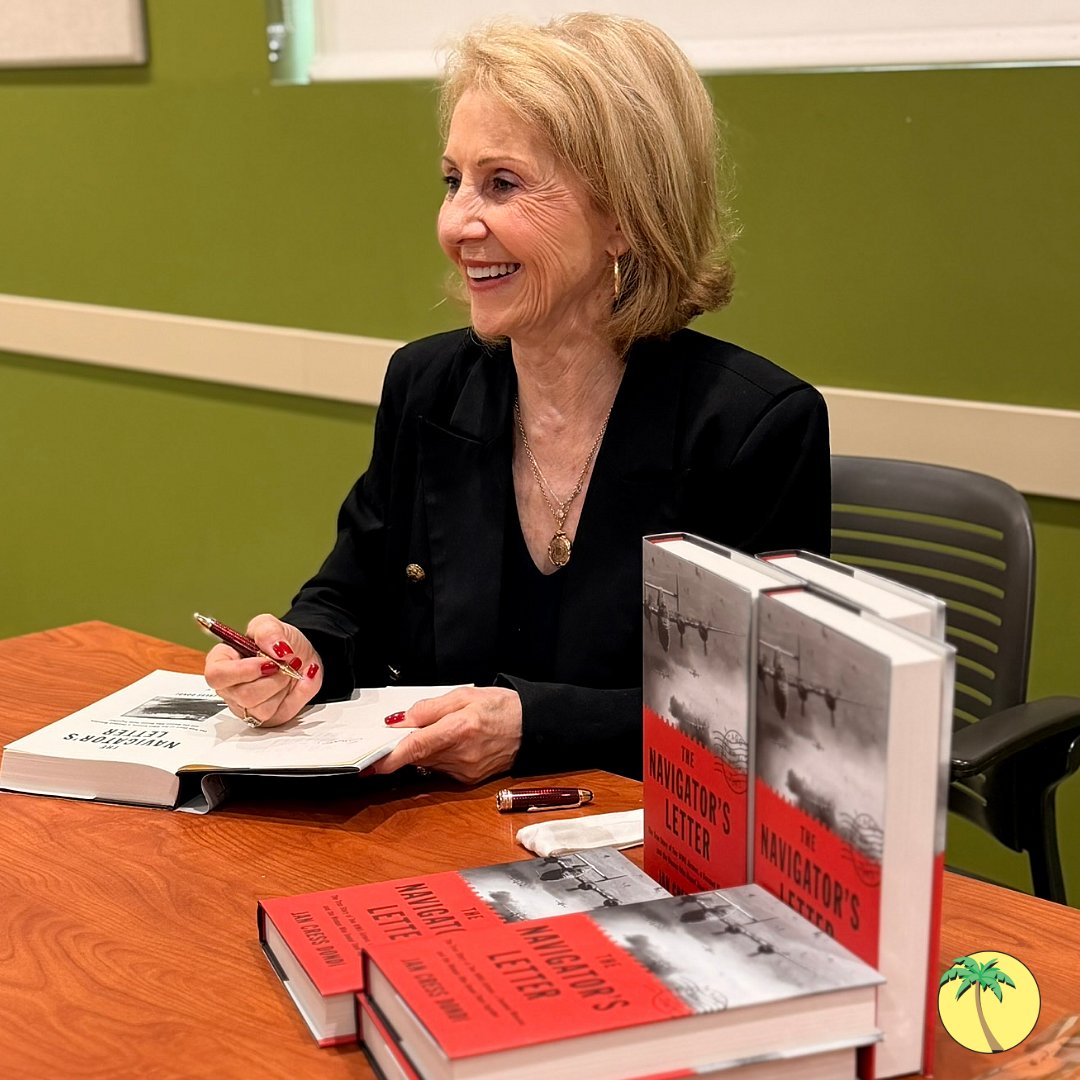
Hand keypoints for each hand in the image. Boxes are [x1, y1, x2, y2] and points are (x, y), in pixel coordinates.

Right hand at [203, 614, 322, 727]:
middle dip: (272, 679)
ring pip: (262, 709)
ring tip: (287, 672)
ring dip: (283, 687)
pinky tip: (293, 685)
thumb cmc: (277, 643)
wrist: (300, 656)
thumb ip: (268, 631)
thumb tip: (275, 648)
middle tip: (284, 664)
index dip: (242, 671)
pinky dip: (294, 697)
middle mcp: (229, 688)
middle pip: (243, 695)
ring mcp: (245, 706)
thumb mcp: (270, 625)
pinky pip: (279, 714)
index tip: (268, 663)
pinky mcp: (264, 718)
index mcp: (221, 662)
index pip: (216, 675)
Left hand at [369, 686, 522, 784]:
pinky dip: (437, 756)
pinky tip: (450, 742)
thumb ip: (430, 708)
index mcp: (459, 729)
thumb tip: (401, 720)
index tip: (371, 763)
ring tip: (437, 730)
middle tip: (400, 730)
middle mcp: (461, 755)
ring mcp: (465, 771)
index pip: (416, 747)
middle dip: (404, 745)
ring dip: (421, 750)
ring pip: (426, 763)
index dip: (390, 756)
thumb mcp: (465, 695)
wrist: (532, 728)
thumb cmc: (503, 707)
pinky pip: (440, 768)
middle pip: (417, 755)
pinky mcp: (468, 780)